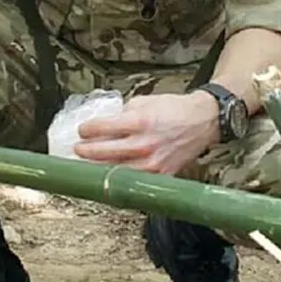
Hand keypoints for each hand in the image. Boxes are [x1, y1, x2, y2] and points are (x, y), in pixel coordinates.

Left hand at [72, 92, 219, 173]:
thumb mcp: (145, 101)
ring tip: (87, 164)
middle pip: (103, 153)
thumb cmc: (175, 109)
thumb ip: (123, 113)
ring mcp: (152, 164)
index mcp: (140, 122)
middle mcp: (144, 144)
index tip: (82, 130)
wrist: (203, 121)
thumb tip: (103, 124)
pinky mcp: (160, 175)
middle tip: (77, 148)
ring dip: (96, 168)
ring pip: (114, 172)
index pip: (102, 129)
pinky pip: (133, 180)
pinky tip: (109, 174)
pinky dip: (119, 177)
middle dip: (85, 151)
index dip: (87, 130)